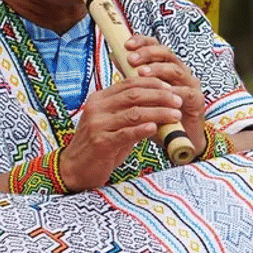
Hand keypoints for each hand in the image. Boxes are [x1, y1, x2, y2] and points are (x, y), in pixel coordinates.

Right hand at [59, 76, 185, 190]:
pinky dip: (143, 129)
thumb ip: (131, 113)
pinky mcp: (101, 143)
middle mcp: (97, 108)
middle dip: (160, 96)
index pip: (129, 83)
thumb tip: (160, 104)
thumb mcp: (113, 123)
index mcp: (99, 99)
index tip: (171, 88)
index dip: (152, 84)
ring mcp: (97, 125)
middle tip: (177, 101)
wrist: (75, 168)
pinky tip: (156, 128)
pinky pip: (126, 133)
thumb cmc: (99, 145)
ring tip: (175, 115)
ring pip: (133, 113)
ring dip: (158, 112)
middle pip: (134, 95)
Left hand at [124, 35, 206, 151]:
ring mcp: (190, 85)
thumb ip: (132, 76)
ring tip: (142, 73)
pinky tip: (162, 93)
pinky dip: (174, 92)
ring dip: (158, 70)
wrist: (177, 140)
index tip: (127, 45)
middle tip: (131, 59)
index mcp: (167, 67)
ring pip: (176, 70)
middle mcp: (180, 72)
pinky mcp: (197, 101)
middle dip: (148, 54)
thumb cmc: (158, 116)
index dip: (143, 42)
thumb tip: (115, 55)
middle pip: (167, 54)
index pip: (156, 47)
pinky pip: (186, 93)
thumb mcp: (142, 94)